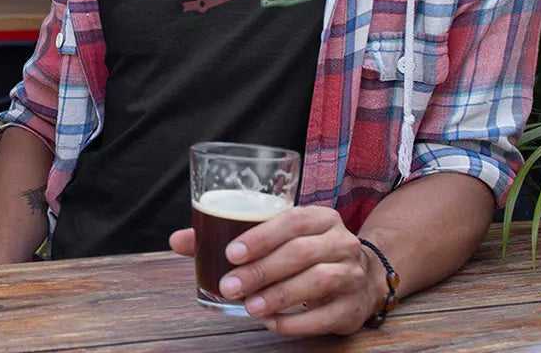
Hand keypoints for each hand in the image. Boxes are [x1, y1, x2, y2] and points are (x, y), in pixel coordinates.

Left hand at [170, 206, 380, 335]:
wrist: (362, 277)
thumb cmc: (307, 251)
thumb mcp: (278, 236)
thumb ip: (231, 235)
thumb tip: (178, 240)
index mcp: (320, 217)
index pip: (292, 220)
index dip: (262, 235)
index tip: (232, 252)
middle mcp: (340, 240)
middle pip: (301, 252)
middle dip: (262, 270)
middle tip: (230, 286)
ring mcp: (351, 273)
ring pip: (316, 280)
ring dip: (278, 295)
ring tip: (249, 307)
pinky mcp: (353, 307)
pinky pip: (325, 315)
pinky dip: (296, 321)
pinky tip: (271, 322)